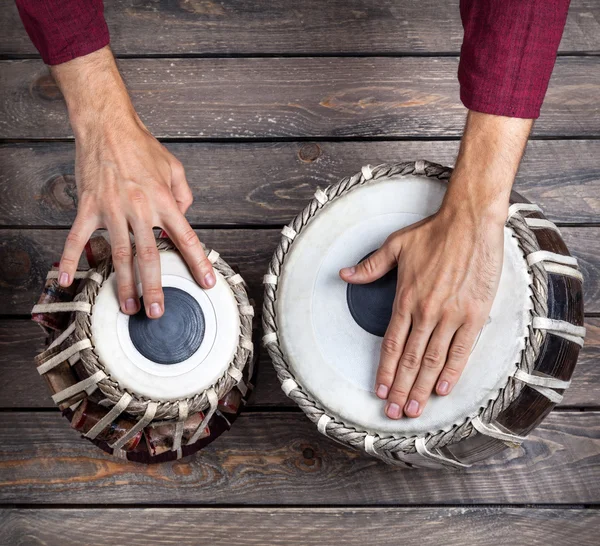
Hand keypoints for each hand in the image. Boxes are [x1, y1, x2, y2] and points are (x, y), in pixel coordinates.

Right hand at [51, 47, 214, 318]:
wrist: (107, 125)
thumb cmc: (142, 147)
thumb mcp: (175, 168)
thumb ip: (184, 196)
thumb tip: (184, 220)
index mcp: (165, 200)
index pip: (186, 237)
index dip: (197, 262)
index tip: (205, 283)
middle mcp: (140, 208)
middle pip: (149, 255)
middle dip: (154, 287)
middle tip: (156, 312)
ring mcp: (111, 209)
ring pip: (117, 254)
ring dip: (122, 283)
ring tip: (127, 306)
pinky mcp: (88, 206)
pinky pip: (77, 238)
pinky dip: (70, 259)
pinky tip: (67, 280)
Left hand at [340, 111, 533, 418]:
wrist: (470, 222)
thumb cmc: (433, 233)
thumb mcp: (395, 246)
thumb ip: (370, 266)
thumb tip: (344, 274)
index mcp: (406, 299)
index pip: (391, 343)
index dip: (384, 369)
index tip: (378, 390)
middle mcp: (426, 312)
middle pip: (410, 359)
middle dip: (399, 388)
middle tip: (393, 412)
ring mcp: (452, 315)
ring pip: (433, 361)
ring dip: (421, 387)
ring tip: (413, 409)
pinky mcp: (475, 314)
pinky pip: (461, 350)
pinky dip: (451, 372)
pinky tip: (442, 389)